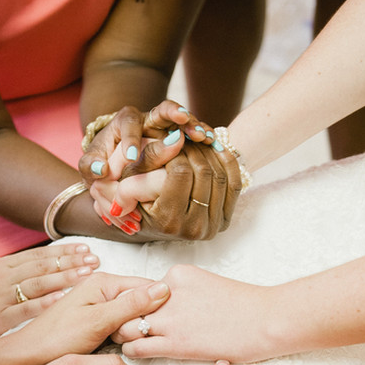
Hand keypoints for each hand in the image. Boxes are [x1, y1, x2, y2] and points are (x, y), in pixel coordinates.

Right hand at [0, 244, 99, 350]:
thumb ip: (13, 274)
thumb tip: (42, 269)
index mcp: (1, 266)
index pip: (38, 255)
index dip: (63, 251)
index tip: (85, 249)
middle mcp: (1, 277)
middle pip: (42, 265)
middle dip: (71, 261)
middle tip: (94, 260)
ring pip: (37, 283)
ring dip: (64, 277)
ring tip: (86, 274)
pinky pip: (25, 308)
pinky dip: (45, 302)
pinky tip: (63, 298)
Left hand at [19, 270, 174, 364]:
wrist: (30, 356)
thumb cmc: (58, 338)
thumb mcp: (99, 321)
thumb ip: (132, 304)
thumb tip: (164, 288)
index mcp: (104, 281)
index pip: (148, 286)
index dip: (160, 305)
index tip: (163, 323)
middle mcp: (102, 288)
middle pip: (141, 300)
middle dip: (144, 318)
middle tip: (133, 335)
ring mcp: (99, 305)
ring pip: (132, 315)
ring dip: (134, 329)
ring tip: (120, 340)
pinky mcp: (96, 321)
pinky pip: (121, 325)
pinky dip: (124, 335)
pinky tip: (117, 344)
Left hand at [79, 100, 212, 185]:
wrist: (118, 164)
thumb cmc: (104, 165)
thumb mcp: (91, 165)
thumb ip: (90, 167)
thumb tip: (100, 170)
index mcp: (125, 122)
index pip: (128, 124)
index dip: (131, 139)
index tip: (131, 156)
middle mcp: (150, 119)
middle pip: (163, 110)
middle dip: (173, 115)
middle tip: (183, 121)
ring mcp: (170, 127)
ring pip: (184, 121)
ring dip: (194, 127)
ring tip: (204, 138)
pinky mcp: (184, 138)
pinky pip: (197, 135)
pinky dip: (206, 140)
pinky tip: (215, 147)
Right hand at [81, 101, 240, 240]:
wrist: (154, 222)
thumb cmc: (137, 199)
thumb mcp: (130, 181)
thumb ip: (148, 159)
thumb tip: (176, 137)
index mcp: (168, 221)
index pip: (181, 173)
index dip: (177, 151)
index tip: (172, 140)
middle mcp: (193, 228)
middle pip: (204, 174)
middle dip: (195, 149)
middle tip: (186, 136)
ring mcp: (212, 227)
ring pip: (220, 177)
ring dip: (210, 152)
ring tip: (197, 141)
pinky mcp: (224, 221)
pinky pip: (234, 185)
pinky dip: (227, 162)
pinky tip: (215, 148)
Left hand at [112, 264, 272, 362]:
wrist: (269, 320)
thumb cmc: (245, 307)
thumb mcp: (208, 285)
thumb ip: (183, 292)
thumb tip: (167, 305)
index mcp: (176, 275)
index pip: (140, 289)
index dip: (135, 305)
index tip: (136, 316)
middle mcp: (167, 292)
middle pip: (127, 305)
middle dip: (121, 318)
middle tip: (120, 330)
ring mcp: (170, 317)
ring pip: (125, 326)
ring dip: (122, 336)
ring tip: (125, 343)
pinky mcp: (175, 342)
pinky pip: (136, 347)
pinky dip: (131, 352)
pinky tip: (137, 356)